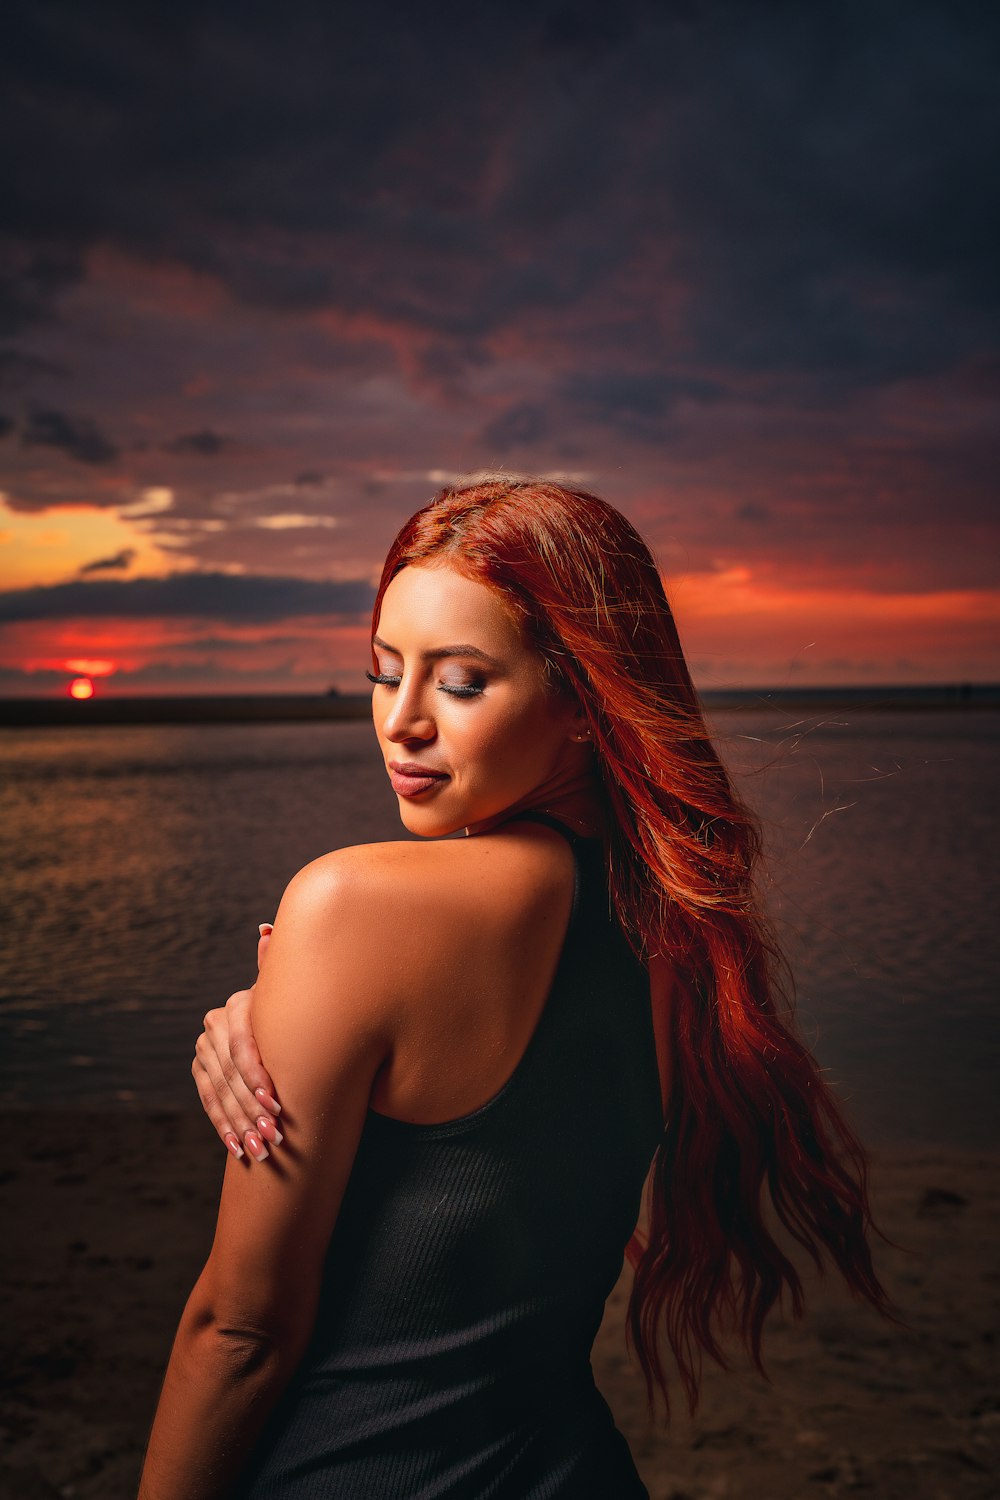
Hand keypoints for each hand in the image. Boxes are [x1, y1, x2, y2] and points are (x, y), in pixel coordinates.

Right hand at [192, 923, 282, 1161]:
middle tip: (274, 1137)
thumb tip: (267, 929)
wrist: (279, 1028)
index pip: (242, 1046)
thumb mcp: (291, 994)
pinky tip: (238, 1147)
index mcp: (237, 1006)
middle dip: (253, 1108)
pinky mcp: (199, 1070)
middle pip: (231, 1075)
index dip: (258, 1076)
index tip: (278, 1104)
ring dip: (240, 1124)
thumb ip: (279, 968)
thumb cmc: (296, 1012)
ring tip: (261, 1149)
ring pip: (220, 1092)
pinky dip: (224, 1126)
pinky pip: (209, 1102)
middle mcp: (214, 1025)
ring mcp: (203, 1049)